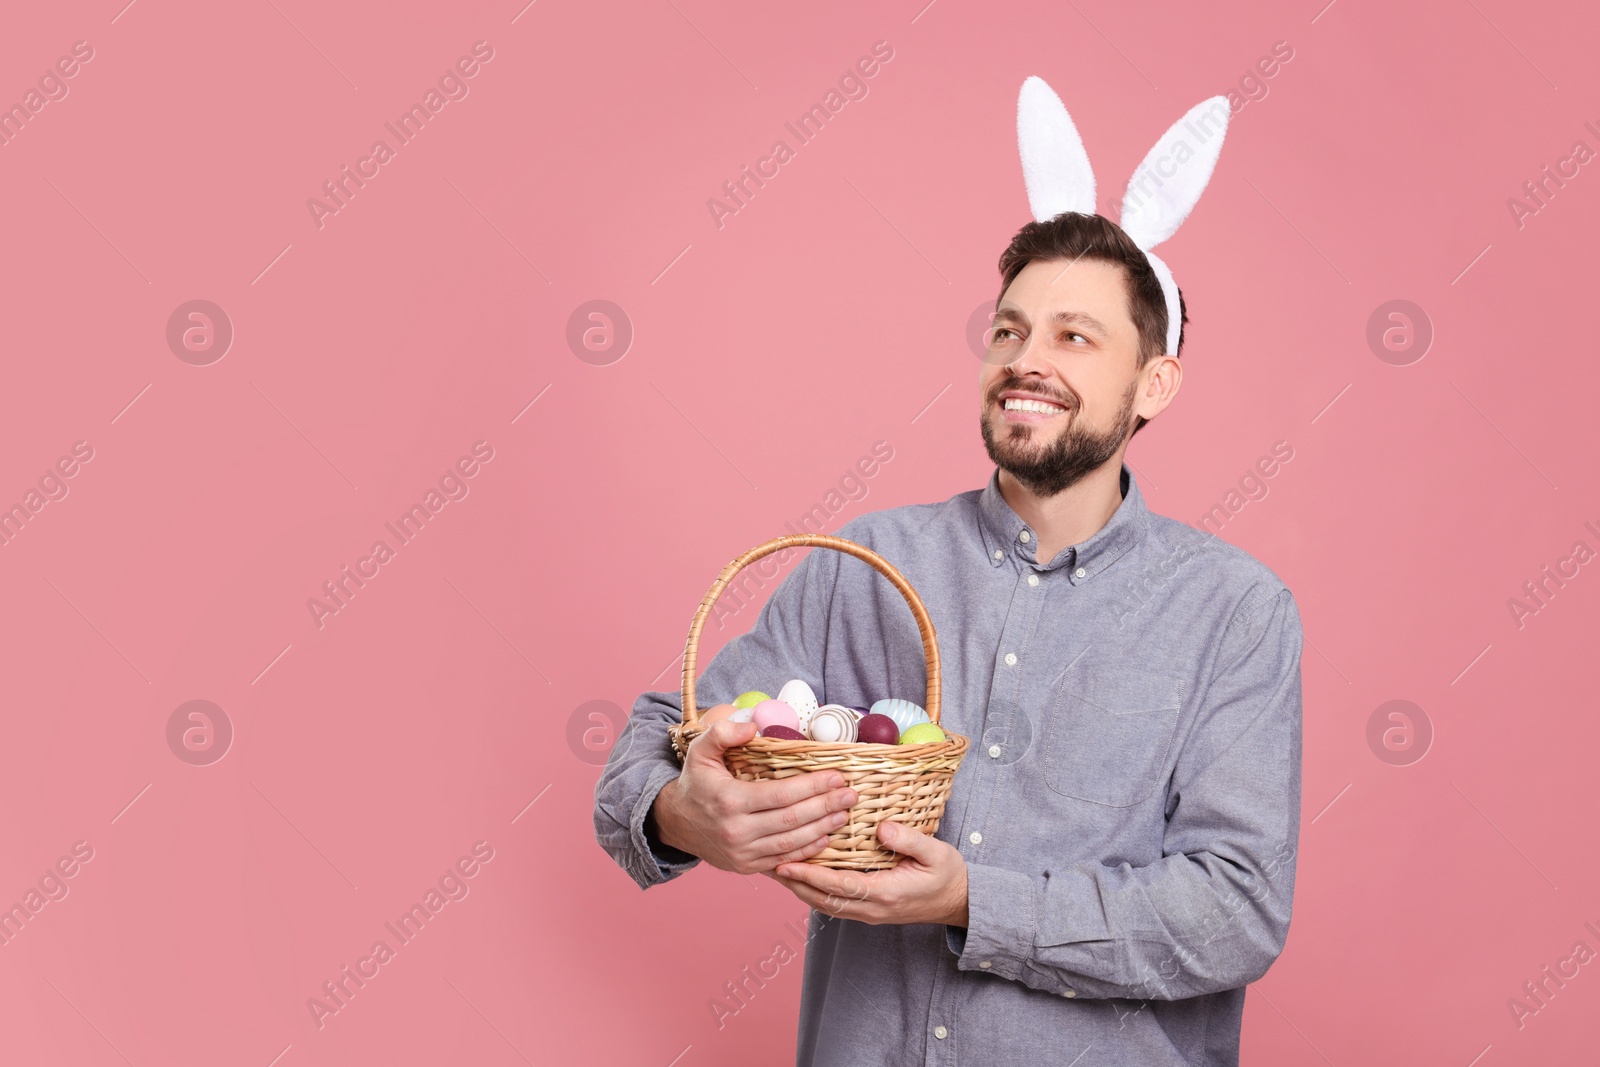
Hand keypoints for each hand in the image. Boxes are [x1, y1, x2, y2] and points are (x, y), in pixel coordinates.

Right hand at [650, 720, 859, 874]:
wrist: (676, 823)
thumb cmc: (695, 783)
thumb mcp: (700, 751)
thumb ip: (723, 733)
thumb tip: (754, 728)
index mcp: (730, 800)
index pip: (781, 794)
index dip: (813, 786)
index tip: (837, 776)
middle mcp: (737, 831)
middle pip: (792, 820)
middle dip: (826, 806)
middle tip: (850, 795)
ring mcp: (743, 853)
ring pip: (792, 843)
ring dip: (822, 828)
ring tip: (844, 814)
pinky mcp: (747, 866)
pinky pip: (783, 860)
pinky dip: (807, 850)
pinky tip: (825, 837)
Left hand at [764, 820, 969, 927]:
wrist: (960, 903)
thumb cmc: (948, 875)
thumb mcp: (936, 852)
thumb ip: (908, 840)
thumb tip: (882, 828)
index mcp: (885, 893)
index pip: (838, 885)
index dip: (809, 875)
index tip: (785, 863)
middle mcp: (872, 909)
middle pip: (822, 900)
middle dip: (793, 884)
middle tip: (767, 863)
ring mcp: (869, 914)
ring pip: (824, 905)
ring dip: (800, 889)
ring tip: (777, 868)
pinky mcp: (868, 911)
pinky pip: (834, 904)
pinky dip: (814, 891)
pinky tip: (802, 876)